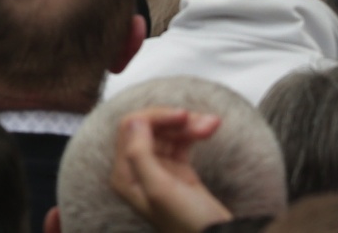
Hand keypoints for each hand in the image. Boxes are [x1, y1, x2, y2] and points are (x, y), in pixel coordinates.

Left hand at [109, 109, 232, 232]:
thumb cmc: (187, 223)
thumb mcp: (159, 189)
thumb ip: (139, 154)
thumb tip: (135, 120)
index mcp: (125, 175)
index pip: (131, 128)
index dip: (156, 117)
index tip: (183, 116)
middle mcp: (137, 170)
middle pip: (150, 127)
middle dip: (177, 120)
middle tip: (205, 122)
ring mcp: (158, 169)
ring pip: (168, 131)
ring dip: (190, 124)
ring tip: (212, 124)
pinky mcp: (178, 170)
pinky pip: (181, 140)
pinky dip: (194, 132)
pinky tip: (210, 128)